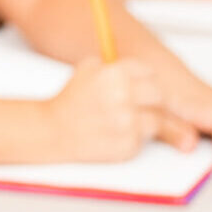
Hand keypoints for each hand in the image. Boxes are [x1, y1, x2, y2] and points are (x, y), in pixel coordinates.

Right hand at [43, 58, 181, 160]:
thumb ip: (117, 66)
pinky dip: (133, 140)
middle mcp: (123, 96)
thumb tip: (143, 68)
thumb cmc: (70, 101)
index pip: (150, 72)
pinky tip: (116, 135)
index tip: (142, 88)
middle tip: (139, 106)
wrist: (52, 130)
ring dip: (145, 122)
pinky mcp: (127, 145)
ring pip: (156, 120)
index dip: (146, 81)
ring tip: (125, 122)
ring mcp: (127, 122)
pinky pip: (143, 141)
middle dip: (150, 101)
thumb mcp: (88, 69)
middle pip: (159, 95)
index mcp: (115, 74)